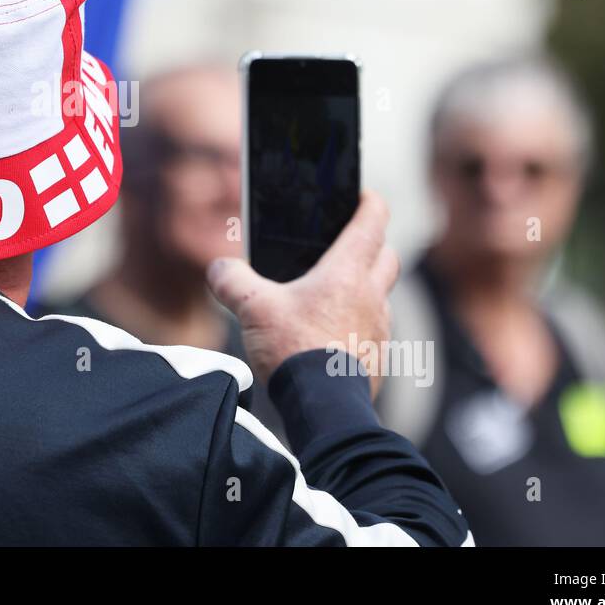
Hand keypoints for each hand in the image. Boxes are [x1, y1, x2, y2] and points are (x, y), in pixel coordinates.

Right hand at [207, 191, 398, 396]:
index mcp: (347, 272)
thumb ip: (231, 281)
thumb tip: (219, 268)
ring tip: (333, 293)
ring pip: (381, 294)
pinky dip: (358, 322)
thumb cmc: (295, 351)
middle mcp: (371, 295)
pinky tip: (331, 334)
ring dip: (365, 287)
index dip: (369, 202)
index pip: (372, 221)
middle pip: (386, 255)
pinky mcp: (376, 357)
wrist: (324, 409)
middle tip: (348, 243)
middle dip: (372, 244)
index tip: (363, 195)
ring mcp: (379, 328)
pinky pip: (374, 329)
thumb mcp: (252, 308)